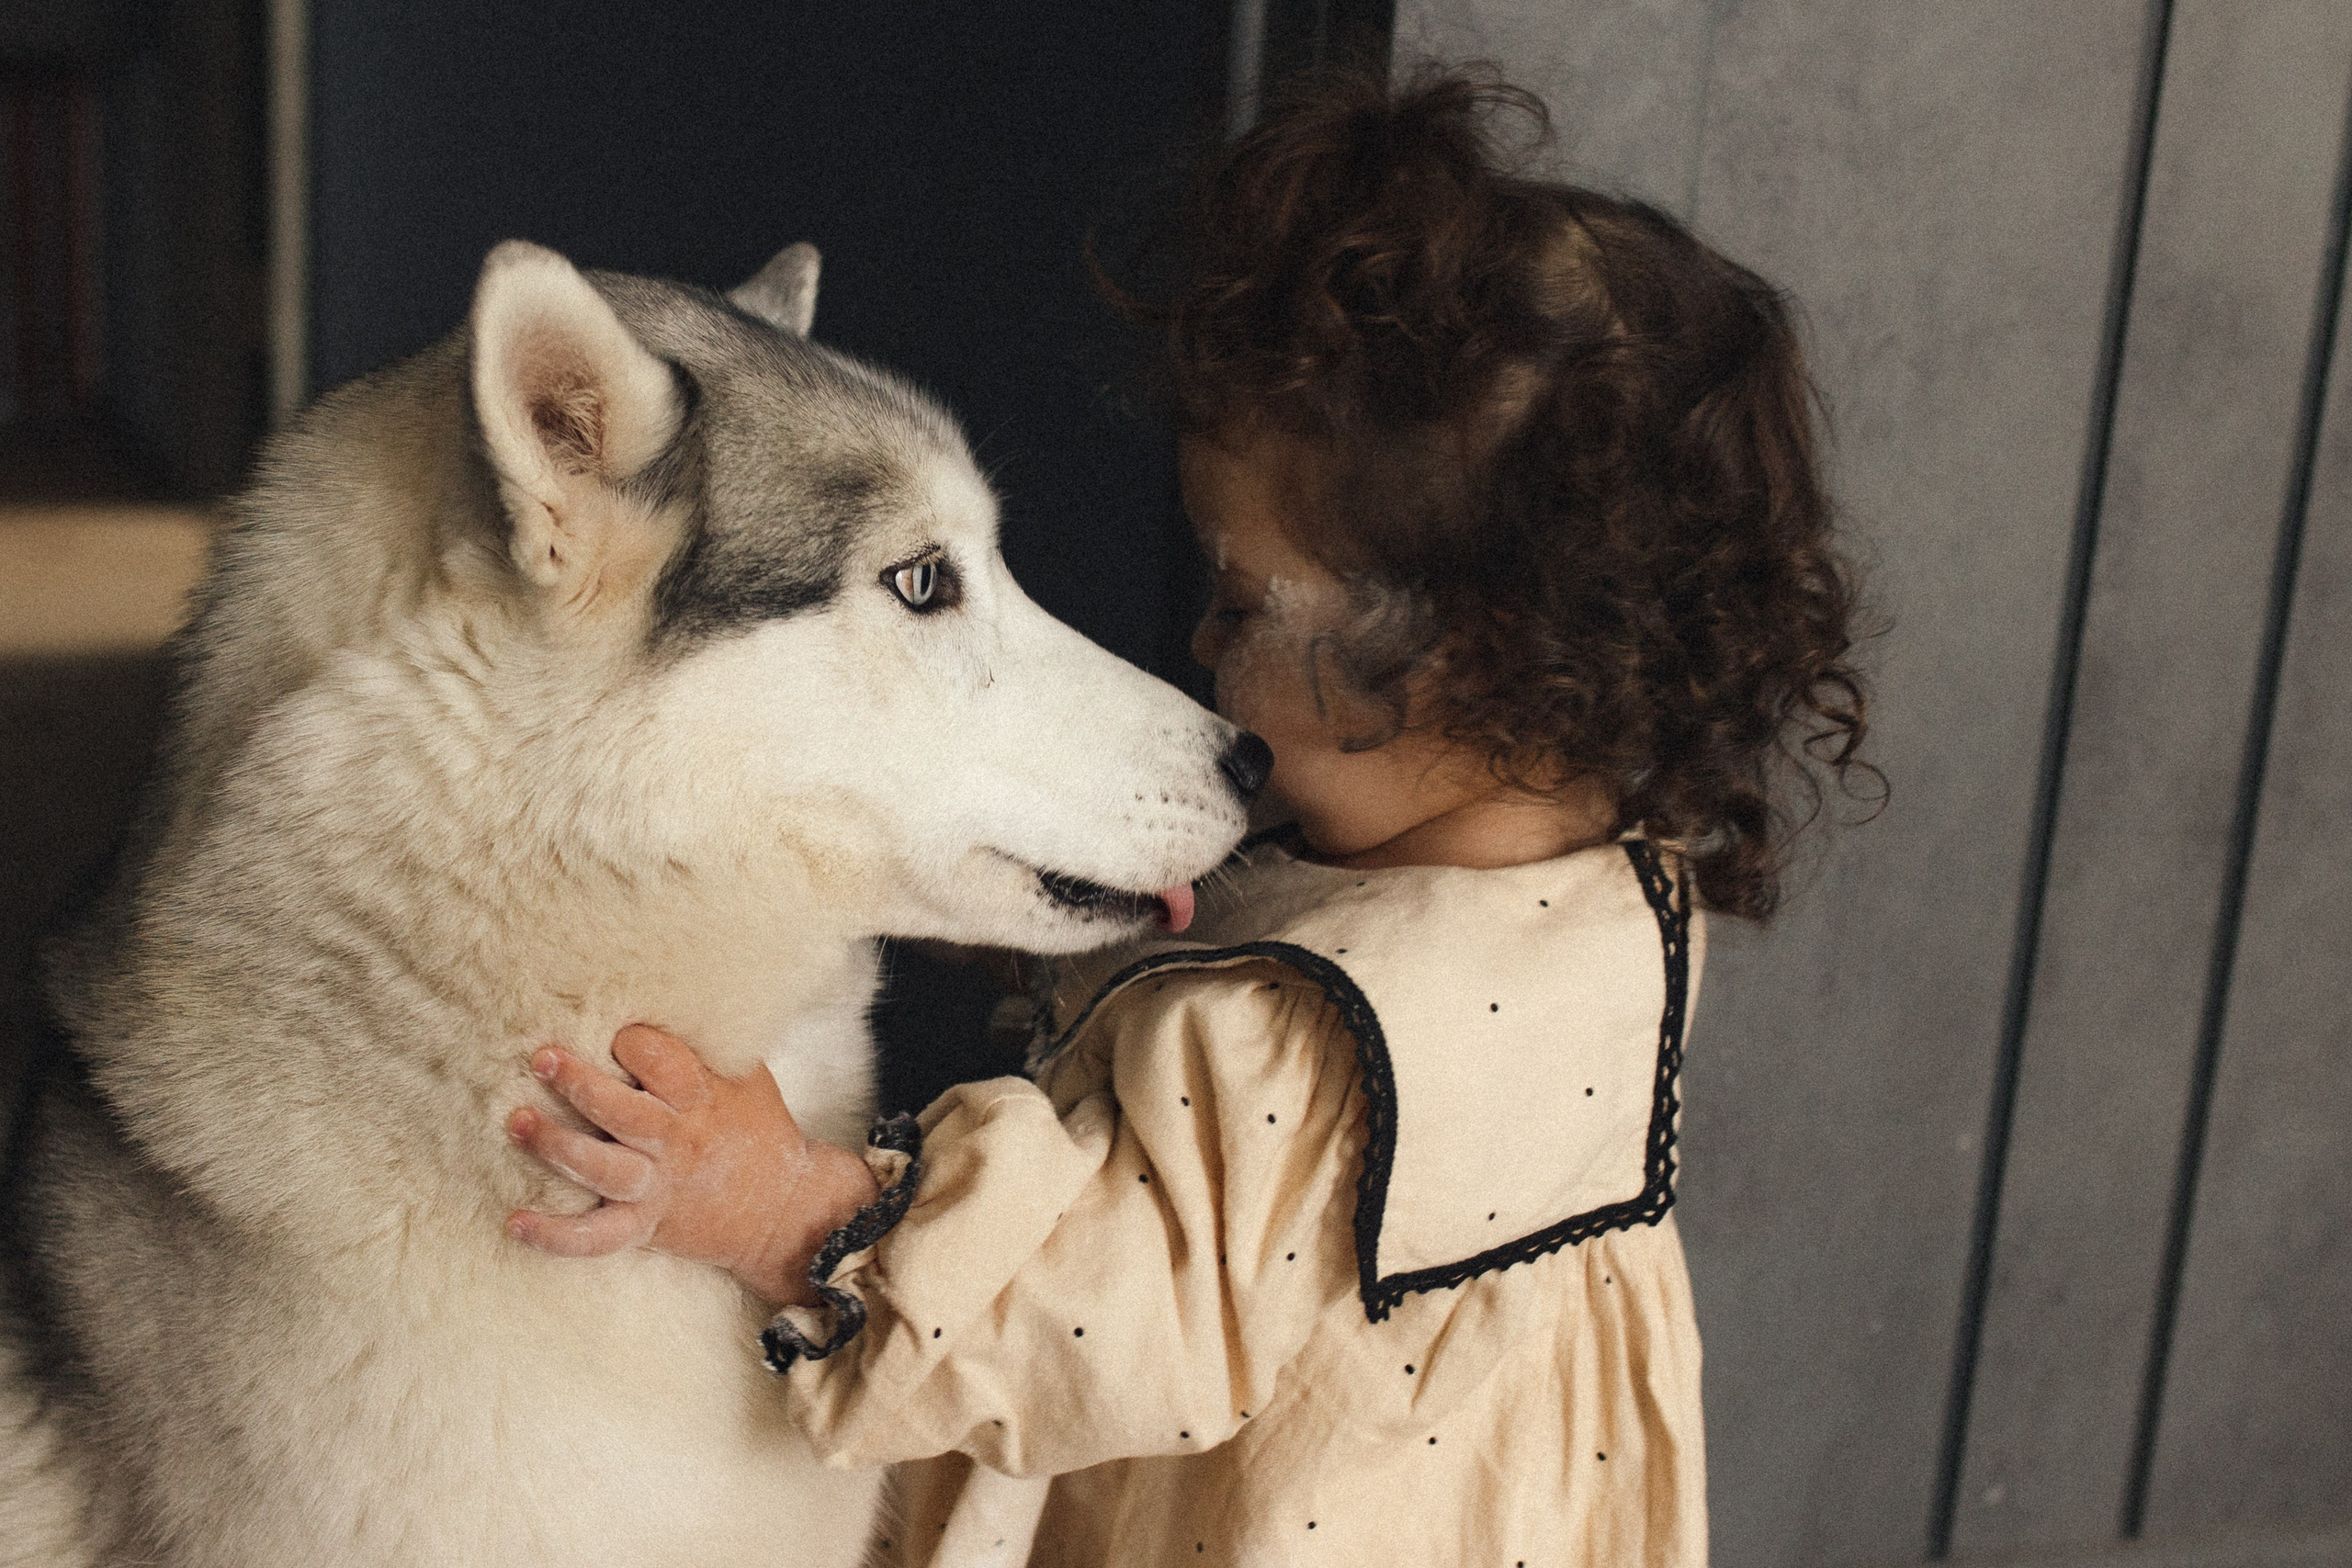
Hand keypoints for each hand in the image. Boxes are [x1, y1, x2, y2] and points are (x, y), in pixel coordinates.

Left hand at [505, 1024, 878, 1305]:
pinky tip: (514, 1221)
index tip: (614, 1033)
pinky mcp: (643, 1225)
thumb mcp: (746, 1078)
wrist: (782, 1209)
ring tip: (516, 1121)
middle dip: (578, 1083)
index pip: (661, 1060)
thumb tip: (658, 996)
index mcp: (702, 1099)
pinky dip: (554, 1235)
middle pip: (622, 1112)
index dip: (631, 1041)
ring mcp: (656, 1186)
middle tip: (541, 1058)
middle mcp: (676, 1142)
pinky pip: (594, 1237)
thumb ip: (704, 1048)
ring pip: (600, 1168)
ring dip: (555, 1145)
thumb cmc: (758, 1130)